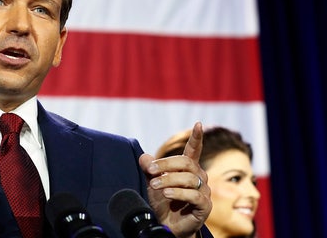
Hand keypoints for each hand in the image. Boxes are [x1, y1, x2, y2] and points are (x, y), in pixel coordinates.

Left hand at [139, 122, 211, 237]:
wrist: (167, 224)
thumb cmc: (163, 201)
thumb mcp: (153, 182)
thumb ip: (149, 168)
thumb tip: (143, 156)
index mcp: (189, 169)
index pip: (194, 151)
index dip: (196, 138)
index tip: (198, 124)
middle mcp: (199, 177)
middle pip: (186, 163)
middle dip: (166, 165)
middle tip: (150, 171)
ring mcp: (204, 192)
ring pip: (189, 179)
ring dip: (168, 180)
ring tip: (155, 185)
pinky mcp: (204, 206)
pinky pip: (194, 196)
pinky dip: (178, 193)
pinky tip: (167, 194)